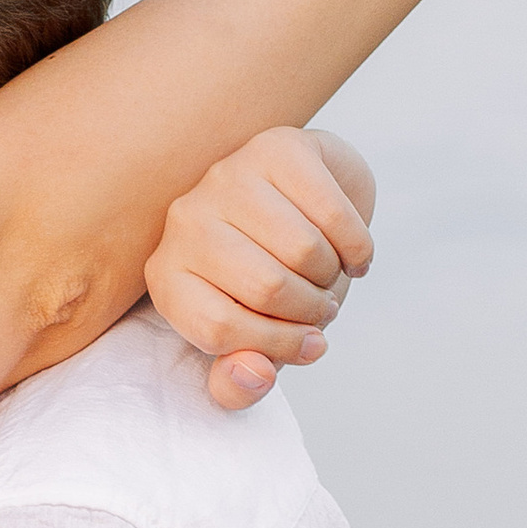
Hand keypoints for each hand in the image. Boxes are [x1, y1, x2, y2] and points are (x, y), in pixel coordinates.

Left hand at [147, 126, 375, 409]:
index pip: (220, 330)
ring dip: (334, 276)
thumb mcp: (253, 340)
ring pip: (303, 250)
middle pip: (266, 288)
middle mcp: (185, 221)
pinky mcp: (276, 147)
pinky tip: (352, 250)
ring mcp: (227, 177)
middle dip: (313, 311)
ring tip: (329, 273)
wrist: (306, 203)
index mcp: (168, 276)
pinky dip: (358, 245)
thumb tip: (254, 375)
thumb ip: (240, 380)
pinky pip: (334, 214)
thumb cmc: (274, 279)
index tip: (305, 346)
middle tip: (322, 305)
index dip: (275, 349)